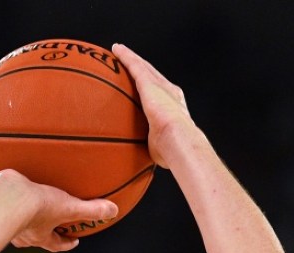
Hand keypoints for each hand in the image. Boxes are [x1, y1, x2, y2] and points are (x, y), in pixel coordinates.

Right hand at [0, 170, 117, 251]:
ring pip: (6, 219)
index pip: (56, 243)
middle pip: (31, 234)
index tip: (73, 240)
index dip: (65, 243)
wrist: (7, 199)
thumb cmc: (37, 207)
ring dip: (8, 214)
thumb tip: (114, 210)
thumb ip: (91, 210)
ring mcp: (2, 218)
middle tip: (42, 222)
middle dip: (37, 229)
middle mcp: (21, 231)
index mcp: (41, 233)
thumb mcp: (69, 207)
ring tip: (6, 204)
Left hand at [111, 43, 195, 168]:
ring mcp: (160, 85)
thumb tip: (140, 161)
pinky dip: (125, 56)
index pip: (162, 94)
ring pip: (143, 67)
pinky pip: (134, 65)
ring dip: (132, 58)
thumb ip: (151, 148)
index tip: (145, 85)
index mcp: (175, 107)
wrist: (178, 140)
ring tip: (119, 52)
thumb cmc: (171, 150)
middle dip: (142, 68)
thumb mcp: (160, 148)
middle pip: (153, 75)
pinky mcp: (148, 83)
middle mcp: (170, 92)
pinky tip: (115, 50)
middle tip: (131, 62)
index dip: (154, 87)